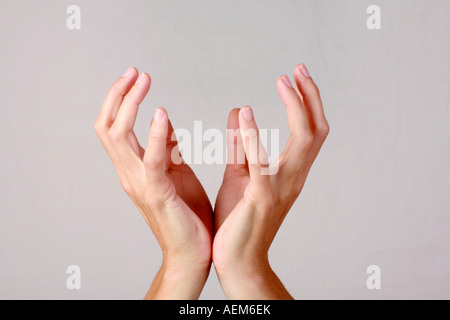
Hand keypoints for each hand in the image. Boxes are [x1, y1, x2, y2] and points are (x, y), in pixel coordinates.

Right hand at [94, 67, 212, 298]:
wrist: (193, 252)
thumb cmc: (186, 214)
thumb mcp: (176, 172)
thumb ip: (166, 148)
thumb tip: (164, 121)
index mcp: (134, 167)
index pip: (114, 126)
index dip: (121, 99)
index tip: (137, 76)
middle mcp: (129, 173)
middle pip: (107, 127)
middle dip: (119, 95)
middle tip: (136, 72)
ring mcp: (139, 184)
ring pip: (118, 138)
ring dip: (130, 105)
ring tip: (143, 80)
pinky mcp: (157, 194)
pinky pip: (150, 161)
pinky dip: (154, 136)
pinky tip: (161, 114)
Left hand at [213, 64, 328, 298]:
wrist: (237, 259)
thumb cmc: (239, 219)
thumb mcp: (241, 174)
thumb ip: (242, 146)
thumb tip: (240, 112)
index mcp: (290, 172)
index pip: (310, 132)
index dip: (308, 103)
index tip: (296, 77)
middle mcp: (293, 178)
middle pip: (315, 132)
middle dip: (310, 98)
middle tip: (298, 70)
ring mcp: (280, 189)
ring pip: (302, 143)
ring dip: (296, 109)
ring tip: (284, 81)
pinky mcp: (260, 199)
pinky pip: (262, 165)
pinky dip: (256, 138)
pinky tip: (245, 115)